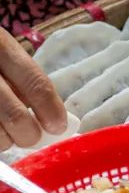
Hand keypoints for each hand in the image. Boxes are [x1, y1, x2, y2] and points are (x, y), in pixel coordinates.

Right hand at [0, 28, 67, 148]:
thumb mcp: (1, 52)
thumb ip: (23, 81)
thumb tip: (50, 119)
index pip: (34, 82)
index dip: (51, 109)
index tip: (58, 126)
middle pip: (15, 115)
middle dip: (29, 134)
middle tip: (31, 136)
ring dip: (5, 140)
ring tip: (5, 132)